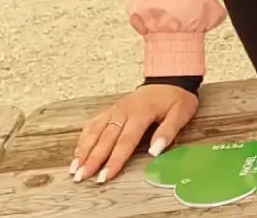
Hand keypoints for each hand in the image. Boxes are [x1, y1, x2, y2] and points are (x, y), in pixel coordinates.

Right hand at [72, 84, 197, 183]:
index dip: (114, 160)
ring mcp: (114, 110)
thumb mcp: (182, 113)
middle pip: (105, 139)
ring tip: (74, 170)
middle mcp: (123, 111)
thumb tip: (155, 152)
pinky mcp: (110, 110)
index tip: (104, 177)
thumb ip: (168, 131)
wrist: (169, 79)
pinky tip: (77, 152)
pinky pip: (93, 124)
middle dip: (92, 160)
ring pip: (94, 131)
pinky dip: (83, 139)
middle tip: (81, 178)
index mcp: (141, 114)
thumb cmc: (176, 99)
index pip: (125, 141)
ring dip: (83, 151)